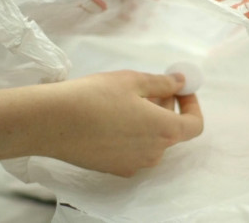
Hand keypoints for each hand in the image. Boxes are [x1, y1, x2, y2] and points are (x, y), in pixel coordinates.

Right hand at [35, 70, 202, 176]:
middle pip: (172, 132)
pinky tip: (111, 118)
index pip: (195, 124)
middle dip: (167, 108)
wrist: (54, 122)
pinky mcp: (114, 168)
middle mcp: (154, 153)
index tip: (180, 89)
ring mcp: (134, 164)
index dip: (191, 105)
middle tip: (150, 87)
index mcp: (164, 130)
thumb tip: (180, 82)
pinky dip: (132, 134)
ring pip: (151, 141)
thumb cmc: (95, 96)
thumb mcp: (133, 80)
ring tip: (127, 100)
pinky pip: (133, 151)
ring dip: (149, 121)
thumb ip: (162, 83)